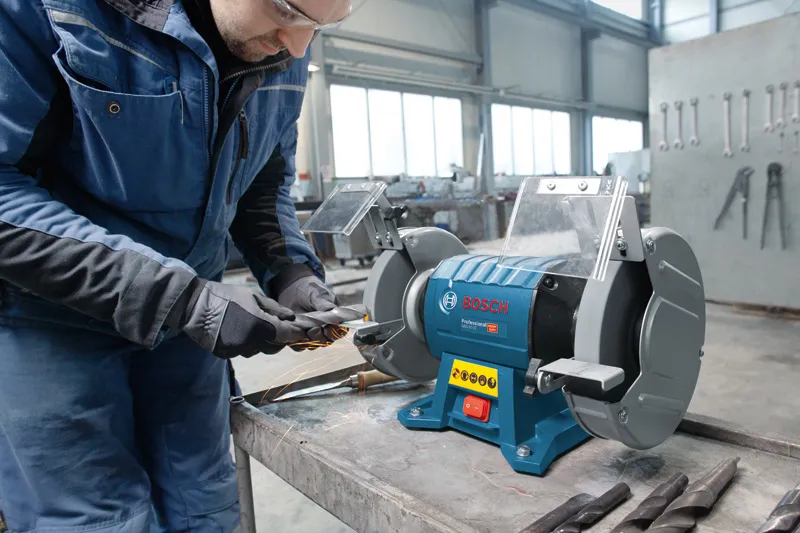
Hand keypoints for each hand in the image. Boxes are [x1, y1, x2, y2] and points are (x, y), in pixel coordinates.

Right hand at [168, 280, 305, 358]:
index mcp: (260, 325)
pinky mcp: (226, 354)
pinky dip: (245, 343)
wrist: (194, 305)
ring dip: (260, 340)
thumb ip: (274, 309)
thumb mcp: (253, 297)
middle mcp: (250, 342)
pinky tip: (237, 330)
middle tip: (276, 326)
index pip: (286, 335)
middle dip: (278, 338)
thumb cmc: (226, 296)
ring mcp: (237, 350)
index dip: (295, 333)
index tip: (301, 332)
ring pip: (258, 350)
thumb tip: (291, 318)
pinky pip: (242, 351)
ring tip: (251, 324)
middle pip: (274, 346)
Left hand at [276, 275, 339, 345]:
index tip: (328, 328)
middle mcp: (324, 329)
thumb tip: (332, 310)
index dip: (335, 333)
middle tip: (313, 330)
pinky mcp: (297, 335)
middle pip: (326, 341)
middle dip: (319, 337)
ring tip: (303, 332)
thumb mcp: (318, 293)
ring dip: (308, 341)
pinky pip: (298, 345)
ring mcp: (310, 333)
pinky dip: (295, 342)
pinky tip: (292, 334)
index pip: (339, 331)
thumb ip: (324, 303)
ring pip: (312, 345)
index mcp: (334, 319)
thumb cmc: (310, 289)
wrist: (293, 287)